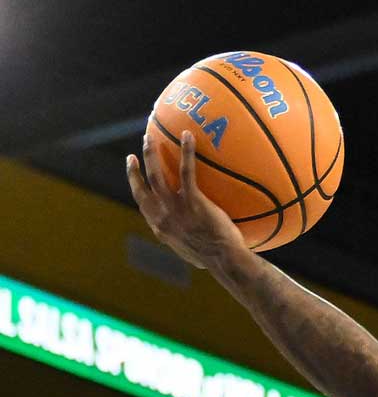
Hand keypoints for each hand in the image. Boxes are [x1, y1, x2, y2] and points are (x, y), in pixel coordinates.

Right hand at [126, 131, 247, 270]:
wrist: (224, 259)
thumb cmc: (216, 258)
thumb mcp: (192, 252)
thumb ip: (186, 239)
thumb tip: (193, 236)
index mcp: (161, 228)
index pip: (143, 203)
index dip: (136, 185)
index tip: (133, 171)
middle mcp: (162, 216)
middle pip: (143, 186)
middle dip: (136, 168)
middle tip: (136, 152)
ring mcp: (175, 208)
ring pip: (157, 175)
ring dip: (152, 154)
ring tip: (151, 137)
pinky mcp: (193, 200)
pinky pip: (187, 170)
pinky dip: (186, 151)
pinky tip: (188, 136)